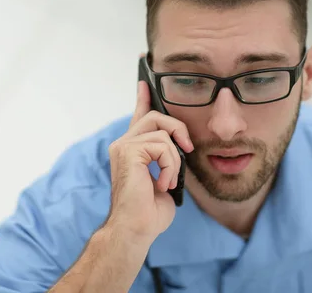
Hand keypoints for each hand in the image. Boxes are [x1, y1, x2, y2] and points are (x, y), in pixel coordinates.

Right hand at [105, 80, 193, 241]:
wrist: (136, 229)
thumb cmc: (149, 211)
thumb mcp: (165, 178)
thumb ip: (167, 158)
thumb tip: (180, 147)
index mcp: (131, 149)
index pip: (139, 115)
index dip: (143, 98)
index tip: (145, 80)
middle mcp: (123, 144)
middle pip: (155, 116)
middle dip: (178, 129)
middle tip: (187, 150)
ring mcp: (123, 146)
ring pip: (162, 131)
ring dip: (175, 159)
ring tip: (169, 180)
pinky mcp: (128, 151)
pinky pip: (162, 146)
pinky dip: (170, 166)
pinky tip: (162, 184)